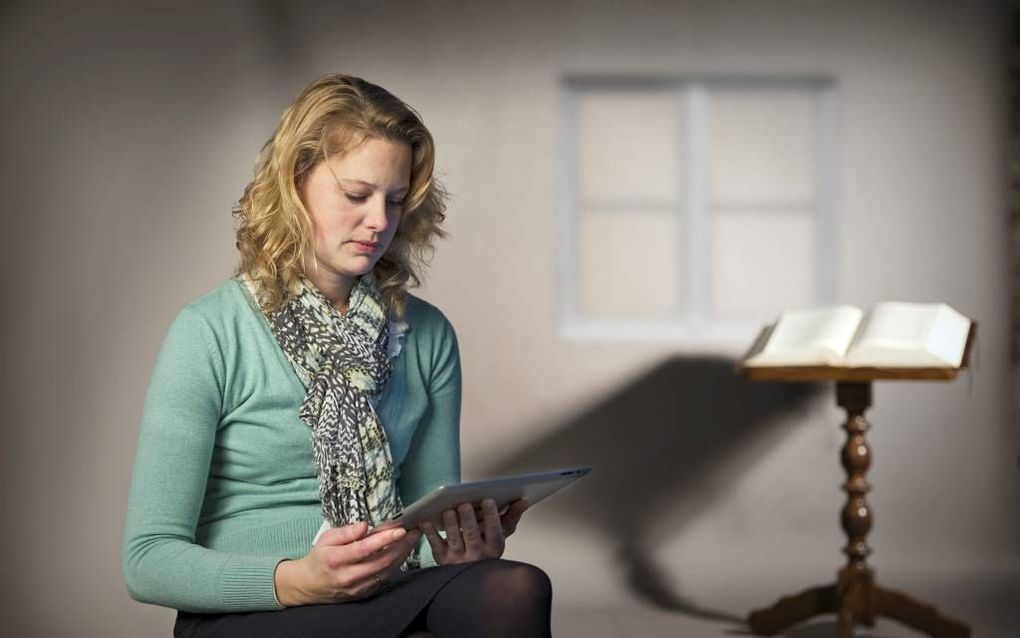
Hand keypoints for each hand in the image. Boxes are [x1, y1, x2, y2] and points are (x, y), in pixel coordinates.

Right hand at [273, 521, 420, 605]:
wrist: (310, 586)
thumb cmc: (320, 558)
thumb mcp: (326, 539)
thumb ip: (346, 532)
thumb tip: (364, 525)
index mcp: (337, 560)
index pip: (365, 549)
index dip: (384, 539)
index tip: (400, 529)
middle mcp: (349, 576)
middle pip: (382, 561)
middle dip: (402, 545)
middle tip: (415, 531)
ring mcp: (358, 587)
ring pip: (387, 570)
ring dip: (403, 554)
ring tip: (413, 539)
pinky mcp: (365, 593)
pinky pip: (385, 578)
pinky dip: (397, 564)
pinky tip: (403, 552)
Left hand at [419, 499, 528, 565]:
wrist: (468, 578)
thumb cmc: (485, 550)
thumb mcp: (500, 535)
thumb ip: (511, 517)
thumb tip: (523, 501)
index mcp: (494, 548)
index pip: (494, 532)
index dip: (491, 517)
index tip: (488, 500)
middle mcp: (477, 556)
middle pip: (472, 536)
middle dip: (468, 520)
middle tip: (464, 505)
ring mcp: (458, 560)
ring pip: (454, 540)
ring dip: (451, 525)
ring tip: (448, 511)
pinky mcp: (442, 560)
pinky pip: (435, 545)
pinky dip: (430, 532)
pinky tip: (426, 520)